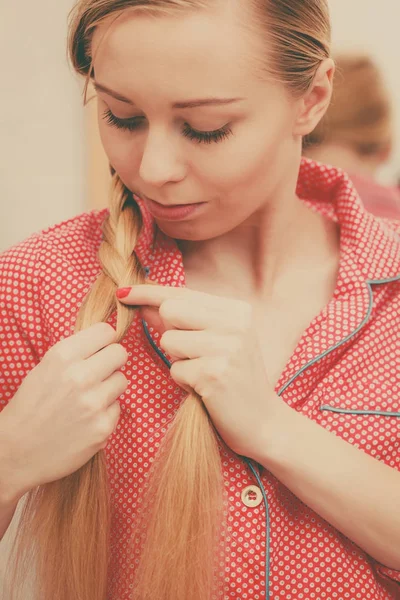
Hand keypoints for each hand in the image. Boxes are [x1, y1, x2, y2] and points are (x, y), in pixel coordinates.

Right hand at [0, 323, 127, 498]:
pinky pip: (117, 408)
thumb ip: (74, 354)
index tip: (100, 349)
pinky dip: (106, 413)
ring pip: (122, 380)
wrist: (17, 452)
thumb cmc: (30, 408)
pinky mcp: (103, 427)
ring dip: (110, 388)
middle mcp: (80, 376)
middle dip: (112, 362)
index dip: (104, 341)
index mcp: (63, 356)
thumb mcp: (44, 368)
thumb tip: (105, 342)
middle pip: (120, 354)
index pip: (105, 332)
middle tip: (101, 372)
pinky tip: (87, 420)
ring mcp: (94, 403)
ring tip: (89, 399)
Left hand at [117, 284, 277, 459]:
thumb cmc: (235, 380)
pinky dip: (184, 382)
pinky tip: (206, 390)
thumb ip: (183, 321)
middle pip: (170, 310)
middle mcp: (235, 324)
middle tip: (192, 353)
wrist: (263, 422)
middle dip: (170, 332)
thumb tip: (143, 304)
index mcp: (237, 311)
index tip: (122, 292)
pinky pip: (175, 370)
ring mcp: (227, 348)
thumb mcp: (217, 342)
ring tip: (203, 373)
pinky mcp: (214, 374)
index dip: (148, 292)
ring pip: (169, 340)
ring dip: (178, 360)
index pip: (182, 293)